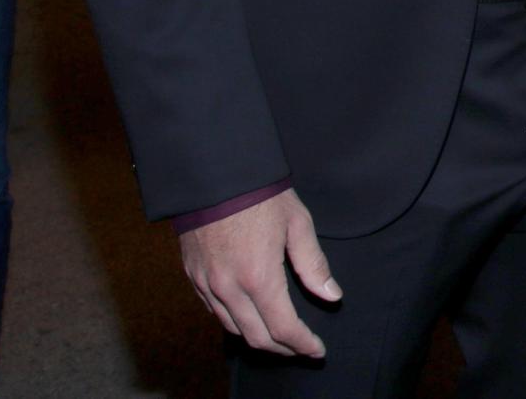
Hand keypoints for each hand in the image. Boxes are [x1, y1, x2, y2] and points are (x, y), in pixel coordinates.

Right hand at [177, 189, 340, 358]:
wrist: (214, 175)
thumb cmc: (261, 195)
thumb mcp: (298, 224)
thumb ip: (314, 265)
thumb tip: (332, 296)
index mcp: (259, 276)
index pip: (283, 327)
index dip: (302, 344)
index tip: (317, 350)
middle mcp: (228, 288)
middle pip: (256, 336)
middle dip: (283, 348)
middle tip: (303, 348)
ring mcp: (206, 285)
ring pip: (233, 328)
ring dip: (258, 338)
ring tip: (281, 337)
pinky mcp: (193, 277)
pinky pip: (214, 312)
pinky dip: (236, 321)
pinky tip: (251, 316)